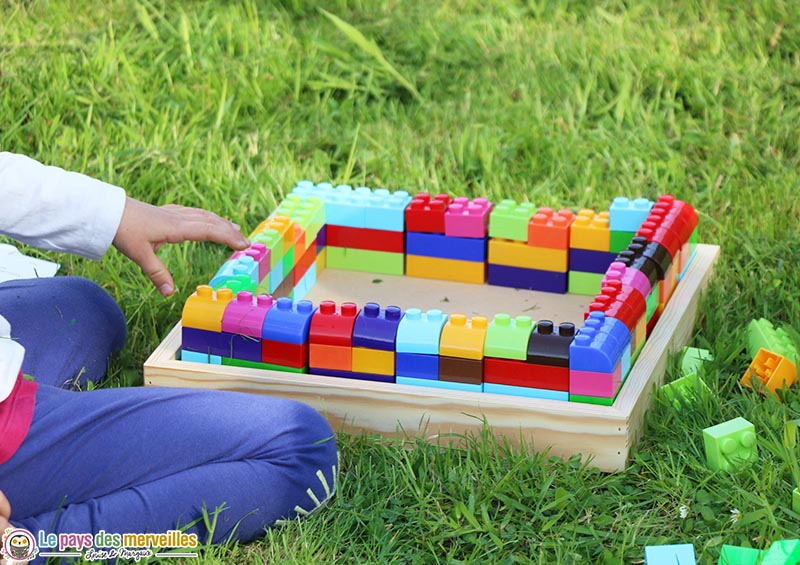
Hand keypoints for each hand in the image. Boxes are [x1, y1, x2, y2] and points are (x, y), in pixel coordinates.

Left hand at [113, 197, 250, 295]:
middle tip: (246, 241)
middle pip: (211, 222)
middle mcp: (178, 217)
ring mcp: (172, 212)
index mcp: (176, 227)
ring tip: (233, 228)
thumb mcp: (140, 255)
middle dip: (230, 231)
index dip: (229, 238)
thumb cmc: (123, 230)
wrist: (106, 210)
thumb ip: (157, 274)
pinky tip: (206, 219)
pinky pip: (194, 213)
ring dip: (221, 222)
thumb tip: (170, 293)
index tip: (244, 245)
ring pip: (203, 215)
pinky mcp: (165, 212)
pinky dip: (206, 217)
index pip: (210, 231)